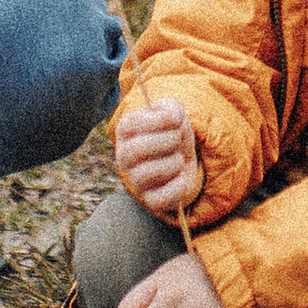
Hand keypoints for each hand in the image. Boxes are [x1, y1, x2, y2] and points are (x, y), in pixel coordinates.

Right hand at [115, 96, 205, 217]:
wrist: (184, 162)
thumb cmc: (172, 134)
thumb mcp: (173, 114)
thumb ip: (170, 107)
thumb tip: (170, 114)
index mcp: (126, 132)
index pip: (129, 124)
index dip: (157, 119)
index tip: (176, 118)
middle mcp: (124, 157)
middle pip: (136, 149)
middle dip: (167, 140)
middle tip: (178, 138)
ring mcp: (135, 180)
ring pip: (148, 173)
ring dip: (173, 162)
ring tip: (178, 159)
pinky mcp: (150, 200)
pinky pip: (161, 198)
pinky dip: (178, 186)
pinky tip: (181, 176)